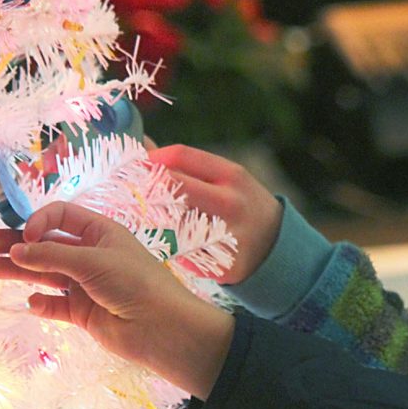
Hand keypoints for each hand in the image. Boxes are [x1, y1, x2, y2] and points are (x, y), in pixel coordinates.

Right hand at [0, 201, 233, 397]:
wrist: (161, 327)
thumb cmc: (134, 282)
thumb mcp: (93, 260)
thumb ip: (52, 255)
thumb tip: (16, 250)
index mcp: (100, 233)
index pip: (61, 216)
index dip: (39, 221)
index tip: (25, 236)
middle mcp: (91, 255)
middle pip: (47, 244)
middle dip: (18, 244)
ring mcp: (86, 284)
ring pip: (45, 274)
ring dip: (19, 271)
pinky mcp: (83, 312)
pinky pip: (55, 305)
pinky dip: (42, 304)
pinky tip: (33, 304)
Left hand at [148, 144, 282, 284]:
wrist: (276, 246)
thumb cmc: (240, 205)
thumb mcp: (224, 178)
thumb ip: (185, 164)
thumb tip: (141, 143)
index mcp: (232, 175)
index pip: (180, 155)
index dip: (151, 158)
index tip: (136, 166)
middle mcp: (231, 203)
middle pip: (173, 186)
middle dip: (145, 187)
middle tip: (130, 192)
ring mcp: (228, 235)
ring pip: (170, 223)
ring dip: (152, 220)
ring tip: (146, 219)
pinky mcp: (222, 265)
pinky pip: (180, 253)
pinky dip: (169, 248)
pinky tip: (168, 245)